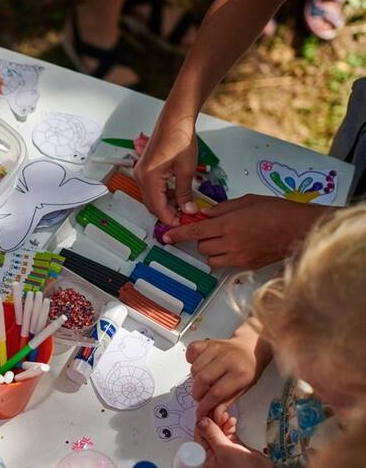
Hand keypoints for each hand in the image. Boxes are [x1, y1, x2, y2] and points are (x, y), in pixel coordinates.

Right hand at [134, 112, 198, 224]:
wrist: (175, 119)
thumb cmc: (179, 137)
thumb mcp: (186, 169)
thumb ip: (185, 193)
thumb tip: (188, 210)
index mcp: (149, 178)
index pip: (158, 208)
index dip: (171, 219)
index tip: (183, 223)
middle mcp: (141, 176)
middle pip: (151, 205)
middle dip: (168, 213)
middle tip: (185, 216)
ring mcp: (141, 172)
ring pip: (151, 197)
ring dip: (165, 203)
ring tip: (183, 204)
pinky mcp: (145, 168)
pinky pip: (151, 188)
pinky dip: (162, 194)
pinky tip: (176, 193)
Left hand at [162, 195, 329, 268]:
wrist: (301, 229)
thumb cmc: (277, 211)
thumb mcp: (247, 201)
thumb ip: (223, 209)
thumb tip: (204, 214)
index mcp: (229, 224)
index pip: (195, 231)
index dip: (178, 234)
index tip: (167, 236)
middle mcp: (231, 243)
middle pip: (202, 246)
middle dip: (203, 238)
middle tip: (215, 229)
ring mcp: (239, 257)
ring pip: (210, 259)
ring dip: (212, 250)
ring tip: (225, 239)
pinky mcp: (247, 265)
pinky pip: (225, 265)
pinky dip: (223, 257)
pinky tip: (235, 247)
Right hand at [187, 332, 261, 417]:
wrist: (251, 347)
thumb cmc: (249, 369)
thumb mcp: (244, 388)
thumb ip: (227, 401)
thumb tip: (214, 416)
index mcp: (240, 373)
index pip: (217, 392)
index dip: (206, 404)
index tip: (201, 411)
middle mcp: (228, 359)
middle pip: (203, 379)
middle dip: (198, 393)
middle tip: (200, 397)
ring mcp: (217, 348)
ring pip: (195, 368)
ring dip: (195, 379)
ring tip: (202, 382)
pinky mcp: (209, 342)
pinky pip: (192, 351)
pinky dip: (190, 360)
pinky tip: (198, 365)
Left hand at [194, 417, 273, 467]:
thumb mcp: (224, 450)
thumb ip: (212, 434)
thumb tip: (200, 421)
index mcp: (205, 460)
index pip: (198, 437)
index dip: (201, 424)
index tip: (205, 411)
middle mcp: (212, 456)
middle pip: (208, 434)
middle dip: (212, 421)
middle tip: (218, 411)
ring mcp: (225, 452)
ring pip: (219, 433)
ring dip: (221, 423)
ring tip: (227, 416)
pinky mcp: (236, 448)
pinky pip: (229, 434)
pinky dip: (229, 427)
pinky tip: (232, 420)